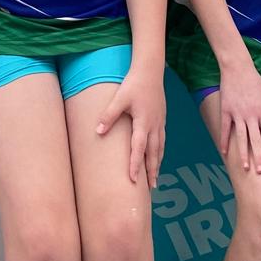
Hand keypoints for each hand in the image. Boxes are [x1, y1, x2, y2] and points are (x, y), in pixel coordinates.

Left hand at [96, 66, 165, 186]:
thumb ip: (109, 115)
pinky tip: (158, 156)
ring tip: (155, 178)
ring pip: (160, 148)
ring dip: (158, 164)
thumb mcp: (119, 98)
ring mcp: (160, 123)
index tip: (134, 180)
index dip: (136, 165)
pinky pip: (162, 141)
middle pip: (154, 153)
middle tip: (152, 189)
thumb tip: (98, 131)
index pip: (139, 149)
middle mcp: (154, 126)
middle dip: (152, 171)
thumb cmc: (134, 84)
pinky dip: (160, 152)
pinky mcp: (162, 119)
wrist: (151, 71)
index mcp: (144, 123)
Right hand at [217, 61, 260, 173]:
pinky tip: (225, 152)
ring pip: (241, 137)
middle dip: (259, 157)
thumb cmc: (255, 81)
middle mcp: (251, 115)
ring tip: (246, 167)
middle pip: (256, 140)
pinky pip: (225, 128)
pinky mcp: (226, 110)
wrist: (237, 67)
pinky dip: (225, 141)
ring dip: (243, 153)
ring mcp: (237, 113)